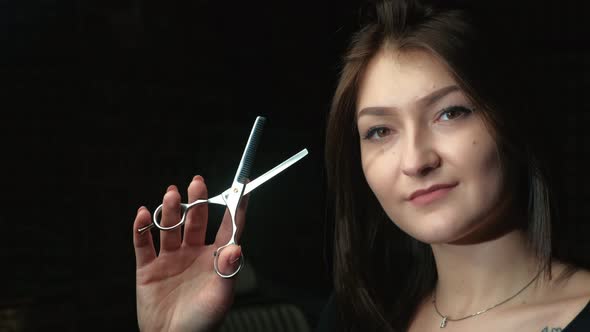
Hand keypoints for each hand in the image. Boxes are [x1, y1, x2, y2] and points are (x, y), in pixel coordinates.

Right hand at [133, 175, 247, 331]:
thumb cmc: (203, 322)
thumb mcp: (220, 297)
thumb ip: (227, 271)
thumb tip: (236, 248)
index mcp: (215, 258)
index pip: (227, 227)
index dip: (233, 208)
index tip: (239, 188)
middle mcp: (193, 253)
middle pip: (196, 221)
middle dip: (197, 202)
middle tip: (197, 183)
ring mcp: (170, 259)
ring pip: (170, 227)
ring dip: (171, 210)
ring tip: (172, 194)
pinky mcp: (148, 269)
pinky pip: (143, 244)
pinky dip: (141, 228)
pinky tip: (144, 213)